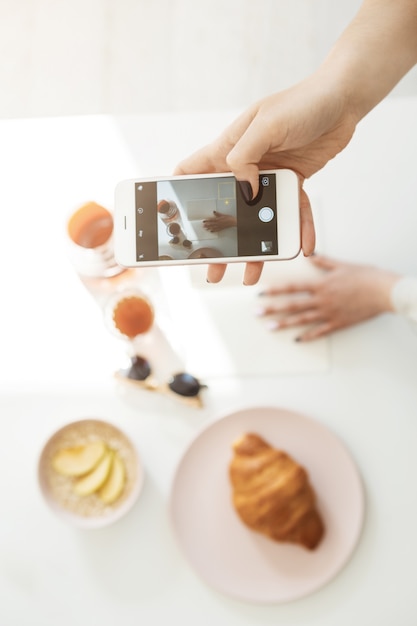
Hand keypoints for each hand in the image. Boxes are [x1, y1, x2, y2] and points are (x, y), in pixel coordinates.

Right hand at [175, 77, 356, 283]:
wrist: (342, 100)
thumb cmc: (301, 103)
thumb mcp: (266, 125)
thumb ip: (246, 156)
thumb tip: (243, 192)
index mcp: (228, 149)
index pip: (191, 172)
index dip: (176, 193)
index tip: (169, 221)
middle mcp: (245, 165)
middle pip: (224, 208)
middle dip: (217, 240)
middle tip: (211, 265)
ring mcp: (269, 176)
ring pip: (258, 218)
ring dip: (256, 246)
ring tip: (250, 273)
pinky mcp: (293, 183)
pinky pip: (293, 213)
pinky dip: (299, 230)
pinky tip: (303, 246)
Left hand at [257, 255, 399, 340]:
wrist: (382, 291)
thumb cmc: (365, 276)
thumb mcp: (342, 265)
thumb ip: (323, 262)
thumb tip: (309, 256)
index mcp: (321, 284)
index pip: (292, 287)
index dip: (275, 290)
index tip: (261, 292)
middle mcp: (322, 300)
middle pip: (292, 305)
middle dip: (272, 309)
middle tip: (257, 313)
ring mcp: (329, 313)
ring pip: (302, 320)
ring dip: (284, 324)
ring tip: (270, 328)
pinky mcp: (338, 323)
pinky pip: (320, 331)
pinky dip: (308, 336)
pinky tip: (297, 340)